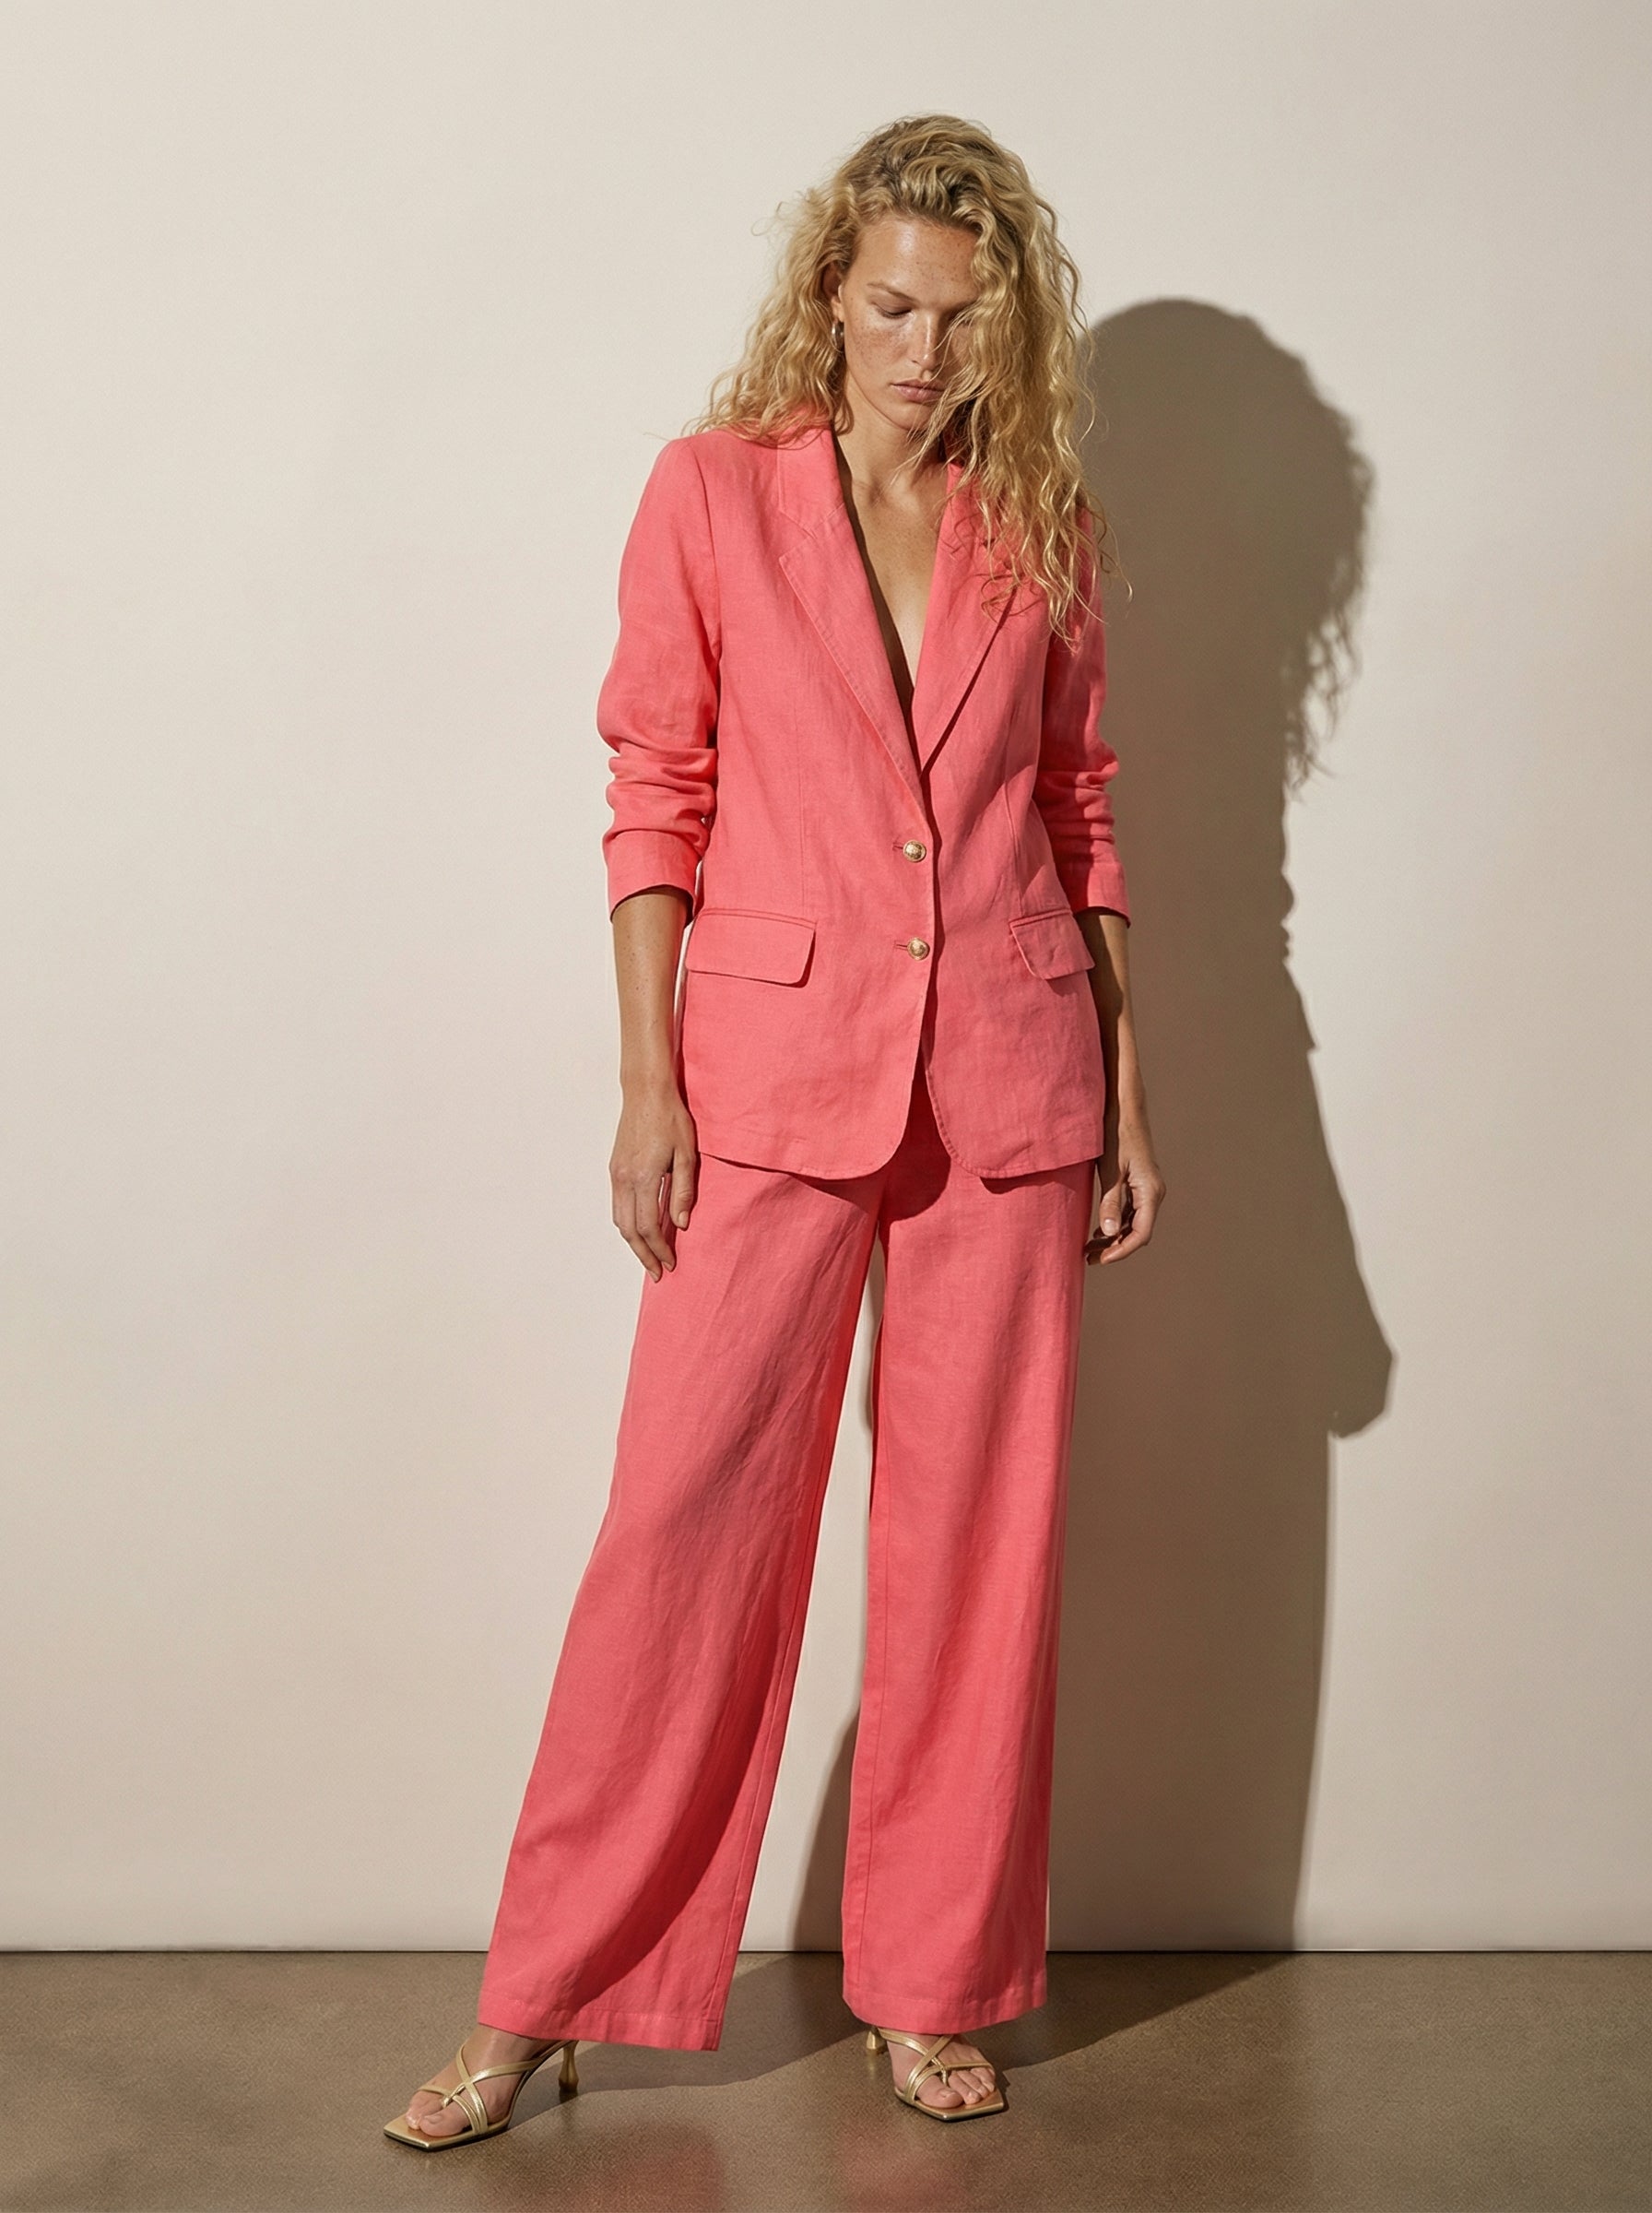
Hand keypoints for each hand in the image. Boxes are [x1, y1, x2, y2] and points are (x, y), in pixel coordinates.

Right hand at [610, 1083, 699, 1278]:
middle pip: (629, 1230)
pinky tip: (639, 1229)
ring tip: (648, 1256)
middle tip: (657, 1272)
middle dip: (643, 1254)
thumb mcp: (687, 1154)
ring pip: (619, 1220)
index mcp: (643, 1177)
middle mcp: (624, 1179)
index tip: (670, 1263)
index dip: (659, 1249)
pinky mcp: (614, 1168)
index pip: (648, 1226)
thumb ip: (683, 1191)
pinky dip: (627, 1224)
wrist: (646, 1093)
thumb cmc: (670, 1119)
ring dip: (632, 1242)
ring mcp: (616, 1174)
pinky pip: (617, 1205)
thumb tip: (680, 1223)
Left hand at [1087, 1122, 1164, 1265]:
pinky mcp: (1139, 1183)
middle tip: (1088, 1258)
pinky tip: (1098, 1231)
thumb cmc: (1117, 1134)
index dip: (1121, 1251)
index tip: (1100, 1260)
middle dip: (1115, 1248)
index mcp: (1150, 1191)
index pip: (1140, 1234)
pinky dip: (1116, 1224)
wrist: (1125, 1108)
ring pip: (1134, 1224)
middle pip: (1138, 1233)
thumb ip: (1111, 1201)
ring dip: (1114, 1238)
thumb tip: (1110, 1232)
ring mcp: (1148, 1189)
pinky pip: (1131, 1212)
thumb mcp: (1111, 1169)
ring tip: (1089, 1248)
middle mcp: (1153, 1193)